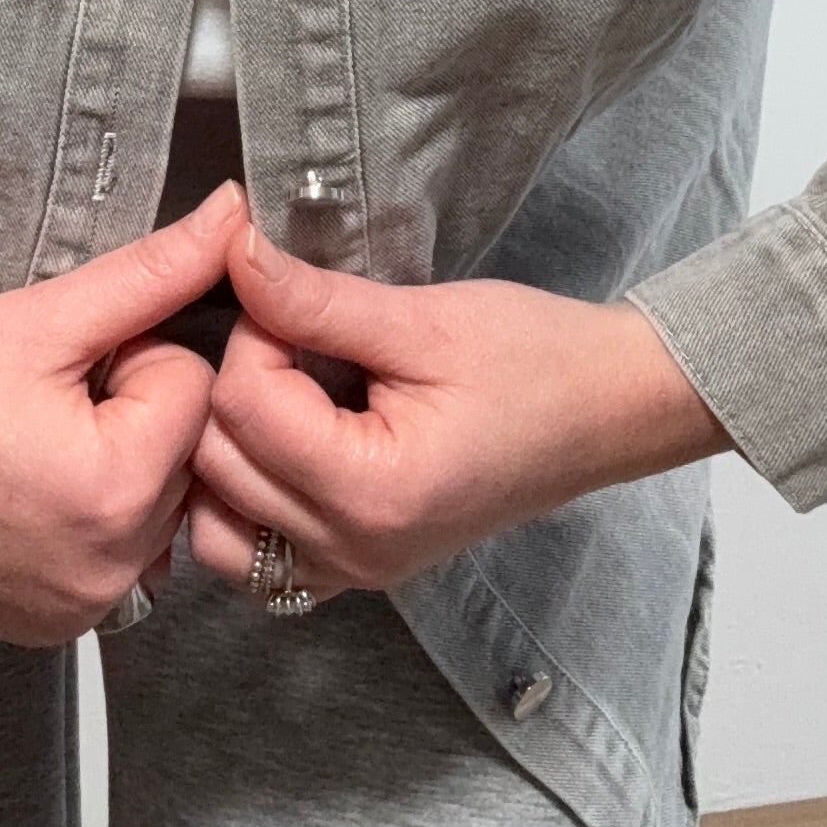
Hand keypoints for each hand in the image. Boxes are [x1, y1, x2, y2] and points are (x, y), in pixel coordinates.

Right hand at [0, 181, 243, 644]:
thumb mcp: (42, 317)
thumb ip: (154, 269)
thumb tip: (239, 210)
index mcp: (119, 491)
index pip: (197, 390)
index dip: (135, 356)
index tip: (61, 363)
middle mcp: (114, 572)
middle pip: (183, 456)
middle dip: (132, 414)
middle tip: (41, 401)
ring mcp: (81, 612)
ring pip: (155, 507)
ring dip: (116, 466)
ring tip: (26, 444)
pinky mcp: (50, 632)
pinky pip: (115, 558)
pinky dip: (87, 519)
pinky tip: (20, 489)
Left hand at [187, 220, 728, 601]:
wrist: (609, 411)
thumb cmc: (534, 358)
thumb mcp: (425, 318)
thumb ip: (317, 298)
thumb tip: (236, 254)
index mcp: (372, 491)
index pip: (241, 406)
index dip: (252, 334)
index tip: (292, 299)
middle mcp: (353, 550)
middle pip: (217, 464)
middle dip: (233, 385)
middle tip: (285, 335)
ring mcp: (354, 572)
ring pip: (218, 522)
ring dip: (224, 451)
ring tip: (275, 392)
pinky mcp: (360, 570)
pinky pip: (256, 557)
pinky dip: (246, 504)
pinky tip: (279, 446)